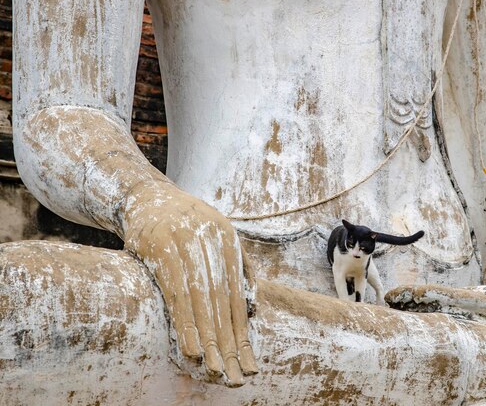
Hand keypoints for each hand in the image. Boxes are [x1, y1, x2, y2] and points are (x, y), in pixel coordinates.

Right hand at [123, 180, 256, 385]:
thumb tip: (253, 310)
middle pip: (223, 303)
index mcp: (228, 240)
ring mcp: (187, 243)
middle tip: (235, 376)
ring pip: (202, 301)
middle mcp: (212, 240)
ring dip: (209, 339)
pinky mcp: (161, 248)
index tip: (248, 363)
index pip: (237, 297)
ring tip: (215, 369)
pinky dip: (185, 322)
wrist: (145, 195)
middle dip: (229, 343)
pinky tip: (191, 347)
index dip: (243, 332)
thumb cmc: (183, 224)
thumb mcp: (216, 238)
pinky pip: (177, 293)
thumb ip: (238, 269)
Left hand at [385, 255, 485, 320]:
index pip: (469, 300)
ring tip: (393, 299)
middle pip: (452, 306)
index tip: (418, 292)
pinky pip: (460, 300)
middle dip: (421, 301)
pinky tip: (416, 300)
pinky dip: (438, 299)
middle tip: (390, 297)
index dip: (442, 296)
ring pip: (452, 305)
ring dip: (424, 303)